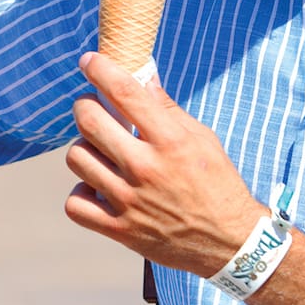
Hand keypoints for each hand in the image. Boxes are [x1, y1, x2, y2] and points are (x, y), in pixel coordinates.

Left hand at [64, 53, 263, 276]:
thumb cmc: (217, 185)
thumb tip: (142, 76)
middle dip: (85, 106)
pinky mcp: (120, 230)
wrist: (230, 243)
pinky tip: (97, 188)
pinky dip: (81, 194)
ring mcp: (130, 201)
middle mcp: (146, 168)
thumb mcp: (202, 139)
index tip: (89, 61)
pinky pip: (75, 204)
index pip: (126, 92)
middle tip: (92, 108)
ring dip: (83, 149)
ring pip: (77, 158)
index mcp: (170, 141)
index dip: (100, 69)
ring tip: (100, 151)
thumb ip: (167, 110)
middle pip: (89, 121)